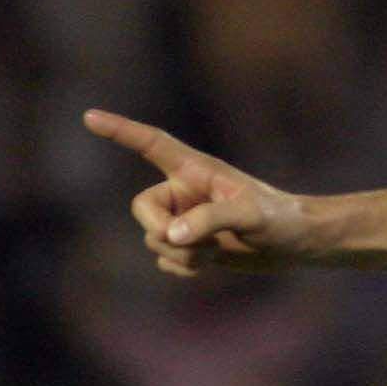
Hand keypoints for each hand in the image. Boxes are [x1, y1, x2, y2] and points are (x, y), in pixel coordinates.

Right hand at [83, 109, 309, 275]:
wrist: (296, 245)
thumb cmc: (281, 218)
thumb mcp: (250, 215)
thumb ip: (210, 220)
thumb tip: (172, 236)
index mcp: (194, 169)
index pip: (151, 144)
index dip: (120, 130)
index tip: (89, 117)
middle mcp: (183, 192)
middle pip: (141, 209)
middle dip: (161, 231)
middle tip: (193, 244)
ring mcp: (184, 220)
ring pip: (154, 240)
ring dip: (182, 255)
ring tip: (216, 251)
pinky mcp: (190, 246)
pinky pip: (165, 261)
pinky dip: (184, 268)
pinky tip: (211, 265)